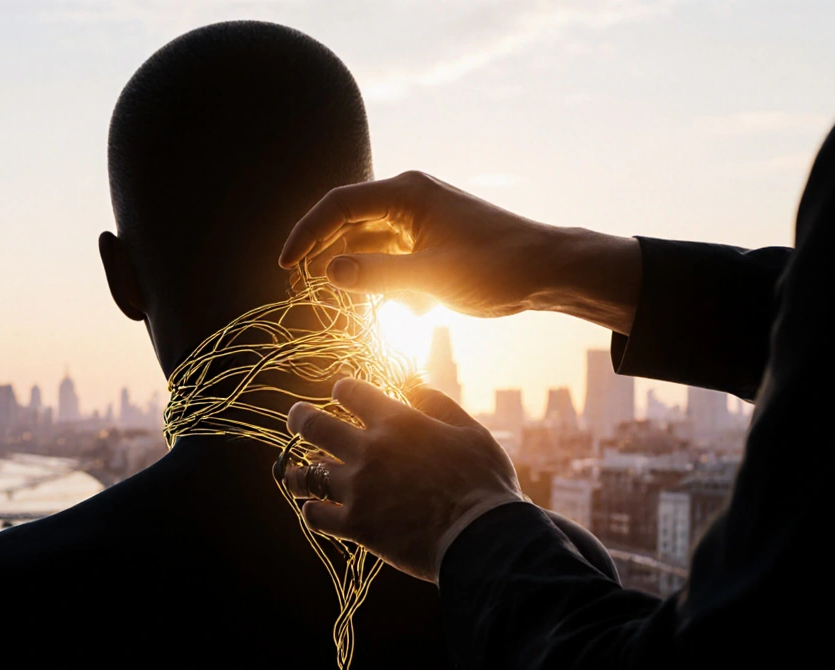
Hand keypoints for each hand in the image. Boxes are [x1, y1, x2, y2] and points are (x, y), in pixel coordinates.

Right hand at [280, 171, 641, 333]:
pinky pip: (393, 262)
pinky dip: (391, 286)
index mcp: (406, 193)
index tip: (286, 266)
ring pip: (370, 248)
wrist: (548, 271)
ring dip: (366, 280)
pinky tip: (413, 310)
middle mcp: (409, 199)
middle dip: (332, 260)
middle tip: (312, 293)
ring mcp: (419, 220)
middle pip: (349, 225)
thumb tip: (327, 272)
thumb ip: (376, 274)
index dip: (306, 234)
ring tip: (379, 309)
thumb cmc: (497, 266)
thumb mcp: (431, 277)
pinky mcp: (430, 242)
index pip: (338, 205)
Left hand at [282, 378, 525, 584]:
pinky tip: (315, 510)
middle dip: (299, 418)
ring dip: (298, 473)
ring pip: (306, 475)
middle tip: (296, 418)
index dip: (343, 390)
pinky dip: (313, 512)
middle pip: (313, 426)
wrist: (482, 537)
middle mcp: (369, 450)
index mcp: (397, 422)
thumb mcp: (470, 432)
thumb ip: (439, 405)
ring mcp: (358, 489)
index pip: (352, 393)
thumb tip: (414, 387)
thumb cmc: (483, 482)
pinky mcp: (356, 525)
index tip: (341, 393)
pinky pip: (316, 516)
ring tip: (294, 474)